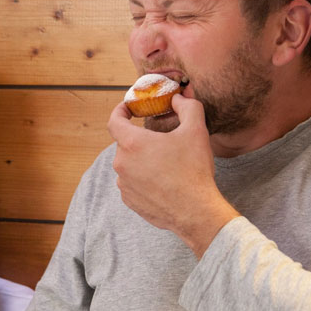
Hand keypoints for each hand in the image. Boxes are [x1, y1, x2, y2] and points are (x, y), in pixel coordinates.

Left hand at [107, 94, 238, 256]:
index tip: (127, 109)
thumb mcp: (196, 130)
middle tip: (162, 142)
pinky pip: (132, 183)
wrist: (195, 211)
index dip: (120, 111)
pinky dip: (143, 179)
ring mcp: (124, 184)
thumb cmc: (193, 171)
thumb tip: (179, 99)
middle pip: (125, 144)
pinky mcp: (129, 201)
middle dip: (141, 140)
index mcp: (132, 144)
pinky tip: (163, 182)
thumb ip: (187, 107)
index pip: (114, 121)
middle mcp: (122, 164)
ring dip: (142, 160)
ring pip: (129, 164)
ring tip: (166, 166)